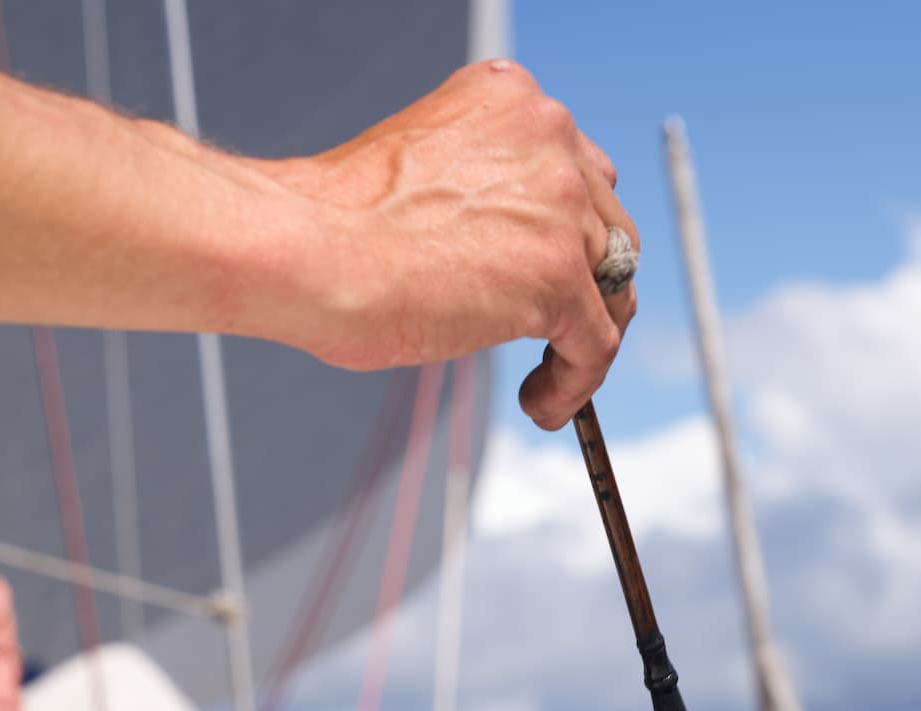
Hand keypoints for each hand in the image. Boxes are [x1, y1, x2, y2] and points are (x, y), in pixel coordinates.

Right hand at [264, 60, 638, 429]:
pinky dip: (576, 382)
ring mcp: (559, 206)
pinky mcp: (557, 275)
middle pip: (607, 226)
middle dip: (587, 284)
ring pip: (612, 286)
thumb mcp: (422, 169)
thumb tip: (507, 252)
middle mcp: (548, 137)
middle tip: (555, 330)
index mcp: (511, 97)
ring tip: (545, 377)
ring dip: (582, 338)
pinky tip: (542, 402)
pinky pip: (596, 342)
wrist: (308, 249)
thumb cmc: (333, 223)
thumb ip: (479, 190)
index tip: (542, 271)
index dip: (566, 232)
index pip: (576, 171)